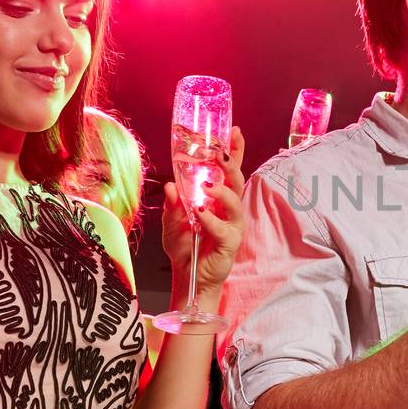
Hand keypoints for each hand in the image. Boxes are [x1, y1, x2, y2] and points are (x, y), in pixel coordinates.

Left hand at [161, 126, 245, 294]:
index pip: (229, 172)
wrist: (188, 276)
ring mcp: (232, 226)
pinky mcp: (230, 243)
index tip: (234, 132)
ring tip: (207, 187)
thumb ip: (173, 204)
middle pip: (237, 182)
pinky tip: (200, 213)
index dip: (234, 152)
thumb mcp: (172, 221)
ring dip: (221, 191)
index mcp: (218, 199)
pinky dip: (211, 219)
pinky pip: (224, 228)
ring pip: (235, 203)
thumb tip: (170, 185)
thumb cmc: (185, 247)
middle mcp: (229, 210)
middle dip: (232, 166)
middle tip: (221, 155)